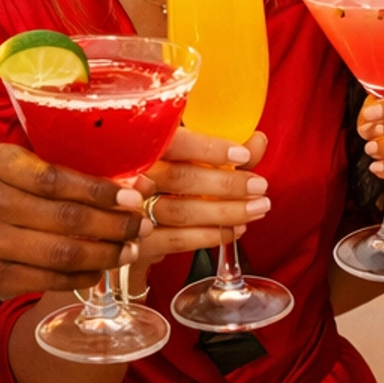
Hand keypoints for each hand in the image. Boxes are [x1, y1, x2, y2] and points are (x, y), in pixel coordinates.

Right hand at [0, 142, 149, 322]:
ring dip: (105, 255)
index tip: (134, 196)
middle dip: (113, 225)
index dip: (101, 191)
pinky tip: (100, 271)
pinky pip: (50, 278)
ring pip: (62, 252)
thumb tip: (122, 182)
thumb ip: (49, 171)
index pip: (57, 178)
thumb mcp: (2, 171)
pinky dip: (81, 277)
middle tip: (141, 226)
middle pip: (66, 218)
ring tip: (128, 251)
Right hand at [135, 128, 270, 266]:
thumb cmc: (162, 180)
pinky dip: (208, 236)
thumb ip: (220, 152)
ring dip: (224, 212)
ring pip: (180, 211)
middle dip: (226, 184)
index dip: (209, 149)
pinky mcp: (136, 241)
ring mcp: (131, 209)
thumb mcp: (187, 159)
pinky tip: (232, 231)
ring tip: (255, 209)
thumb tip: (257, 141)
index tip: (242, 156)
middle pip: (179, 178)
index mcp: (144, 144)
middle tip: (259, 186)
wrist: (124, 220)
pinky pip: (175, 240)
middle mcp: (132, 174)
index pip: (174, 142)